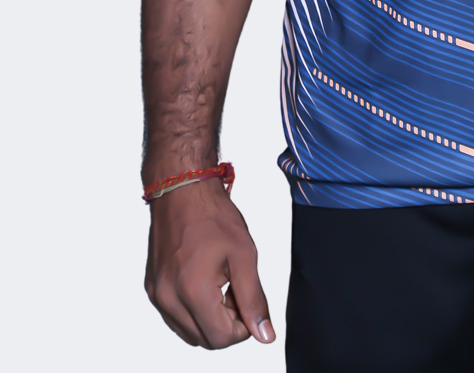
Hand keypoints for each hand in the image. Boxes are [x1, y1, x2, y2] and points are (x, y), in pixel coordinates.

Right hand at [144, 178, 275, 348]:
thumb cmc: (212, 215)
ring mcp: (157, 295)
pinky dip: (194, 309)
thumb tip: (265, 335)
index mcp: (193, 291)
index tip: (248, 299)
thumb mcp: (245, 255)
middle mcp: (169, 299)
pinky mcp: (153, 288)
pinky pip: (176, 316)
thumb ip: (254, 299)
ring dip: (210, 318)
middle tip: (236, 288)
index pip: (221, 339)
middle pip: (205, 339)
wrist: (182, 190)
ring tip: (221, 282)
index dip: (243, 326)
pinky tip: (205, 281)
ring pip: (189, 331)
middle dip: (227, 321)